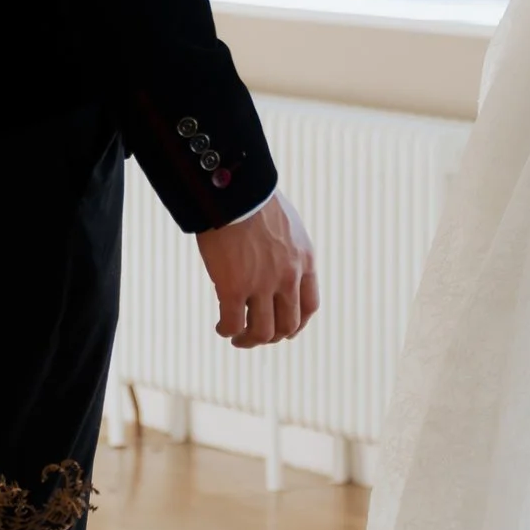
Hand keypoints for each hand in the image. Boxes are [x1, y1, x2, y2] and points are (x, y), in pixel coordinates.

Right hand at [197, 193, 318, 348]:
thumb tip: (276, 257)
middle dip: (271, 337)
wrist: (234, 190)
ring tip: (236, 337)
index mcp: (304, 261)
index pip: (309, 306)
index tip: (283, 329)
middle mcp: (288, 277)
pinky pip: (233, 323)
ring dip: (249, 340)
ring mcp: (262, 284)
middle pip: (288, 325)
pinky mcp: (233, 288)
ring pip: (263, 332)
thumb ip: (286, 248)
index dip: (296, 324)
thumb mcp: (286, 225)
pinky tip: (220, 327)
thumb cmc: (253, 199)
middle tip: (253, 335)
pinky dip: (227, 331)